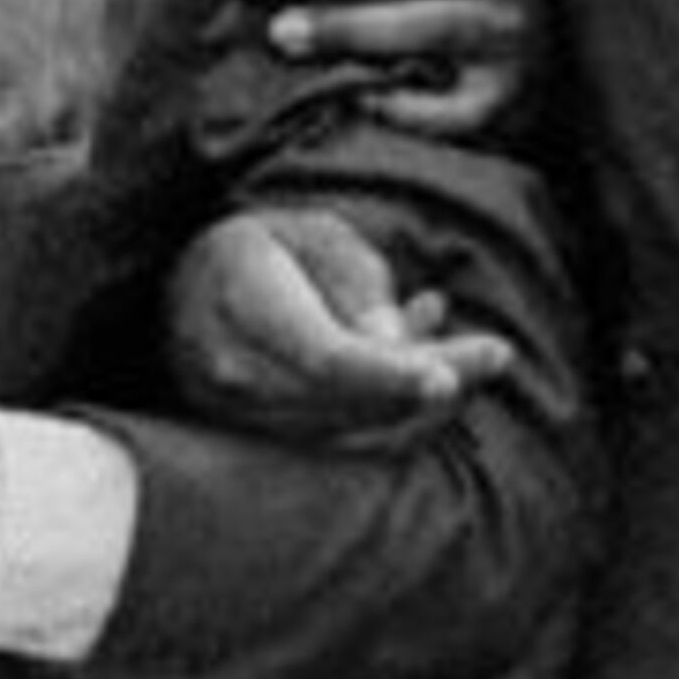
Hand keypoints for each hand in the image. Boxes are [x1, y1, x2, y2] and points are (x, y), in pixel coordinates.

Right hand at [167, 207, 513, 451]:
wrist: (184, 298)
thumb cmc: (260, 252)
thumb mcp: (310, 233)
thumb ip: (354, 279)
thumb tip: (393, 344)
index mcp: (240, 298)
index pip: (324, 356)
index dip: (391, 374)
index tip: (451, 375)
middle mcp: (230, 369)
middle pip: (348, 401)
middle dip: (430, 384)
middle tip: (493, 354)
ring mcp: (237, 418)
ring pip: (350, 431)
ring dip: (417, 400)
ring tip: (463, 350)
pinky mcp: (258, 445)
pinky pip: (339, 445)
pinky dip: (392, 415)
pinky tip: (420, 372)